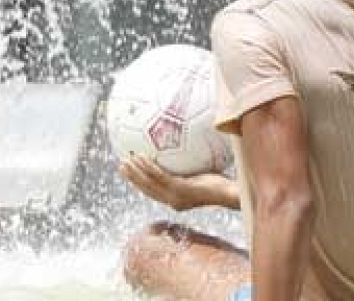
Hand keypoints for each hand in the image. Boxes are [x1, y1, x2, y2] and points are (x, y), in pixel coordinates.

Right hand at [119, 155, 238, 211]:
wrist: (232, 193)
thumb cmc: (222, 184)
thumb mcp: (202, 176)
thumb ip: (191, 170)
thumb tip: (187, 152)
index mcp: (176, 201)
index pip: (152, 194)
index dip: (138, 184)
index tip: (129, 172)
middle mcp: (173, 202)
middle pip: (146, 189)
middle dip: (131, 178)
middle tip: (120, 165)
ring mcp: (176, 197)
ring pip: (149, 183)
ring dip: (135, 171)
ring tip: (126, 159)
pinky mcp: (181, 189)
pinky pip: (159, 176)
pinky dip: (148, 167)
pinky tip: (141, 156)